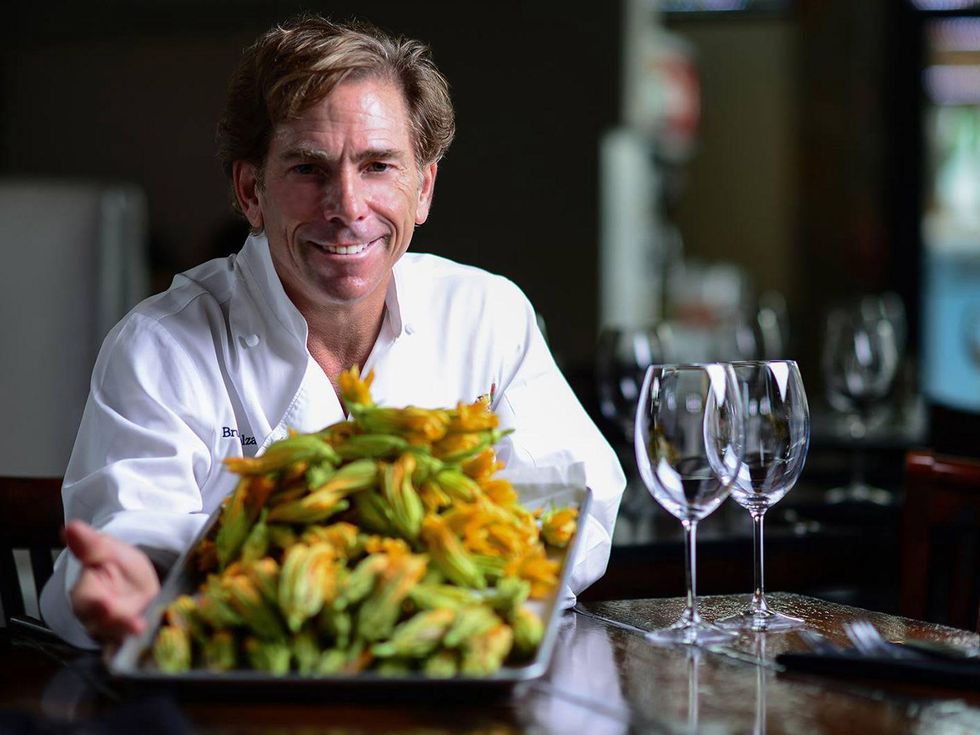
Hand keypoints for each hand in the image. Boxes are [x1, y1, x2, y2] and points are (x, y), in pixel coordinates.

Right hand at [65, 520, 159, 650]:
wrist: (139, 581)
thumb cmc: (121, 565)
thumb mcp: (110, 550)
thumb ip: (91, 544)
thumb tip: (70, 527)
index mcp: (86, 593)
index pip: (85, 601)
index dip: (95, 603)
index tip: (106, 603)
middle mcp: (96, 617)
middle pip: (101, 624)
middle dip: (116, 624)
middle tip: (133, 624)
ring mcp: (113, 631)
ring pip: (116, 637)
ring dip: (130, 635)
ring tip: (144, 629)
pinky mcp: (129, 640)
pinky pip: (130, 647)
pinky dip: (138, 646)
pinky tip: (151, 642)